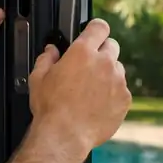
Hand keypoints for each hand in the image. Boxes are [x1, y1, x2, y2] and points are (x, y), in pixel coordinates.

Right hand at [28, 18, 131, 151]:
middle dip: (102, 52)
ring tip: (90, 90)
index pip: (99, 27)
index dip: (96, 29)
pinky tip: (97, 104)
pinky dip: (112, 93)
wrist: (66, 135)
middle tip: (88, 66)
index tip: (93, 34)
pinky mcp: (125, 99)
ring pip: (117, 69)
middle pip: (112, 46)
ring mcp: (118, 81)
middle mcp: (104, 63)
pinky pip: (121, 90)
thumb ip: (46, 58)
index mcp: (82, 52)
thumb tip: (52, 51)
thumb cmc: (51, 107)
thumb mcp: (38, 78)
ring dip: (107, 74)